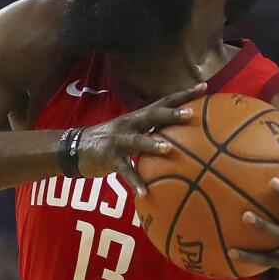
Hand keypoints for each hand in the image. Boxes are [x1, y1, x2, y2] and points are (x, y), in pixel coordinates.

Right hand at [76, 83, 205, 192]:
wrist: (74, 149)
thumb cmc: (109, 141)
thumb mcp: (130, 132)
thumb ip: (151, 131)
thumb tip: (180, 137)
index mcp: (137, 117)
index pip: (162, 102)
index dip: (182, 95)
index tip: (204, 87)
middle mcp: (129, 124)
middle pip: (152, 115)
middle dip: (170, 114)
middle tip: (190, 114)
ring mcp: (117, 140)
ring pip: (137, 140)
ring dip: (152, 144)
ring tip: (167, 148)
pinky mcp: (108, 158)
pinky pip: (124, 170)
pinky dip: (135, 181)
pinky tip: (145, 192)